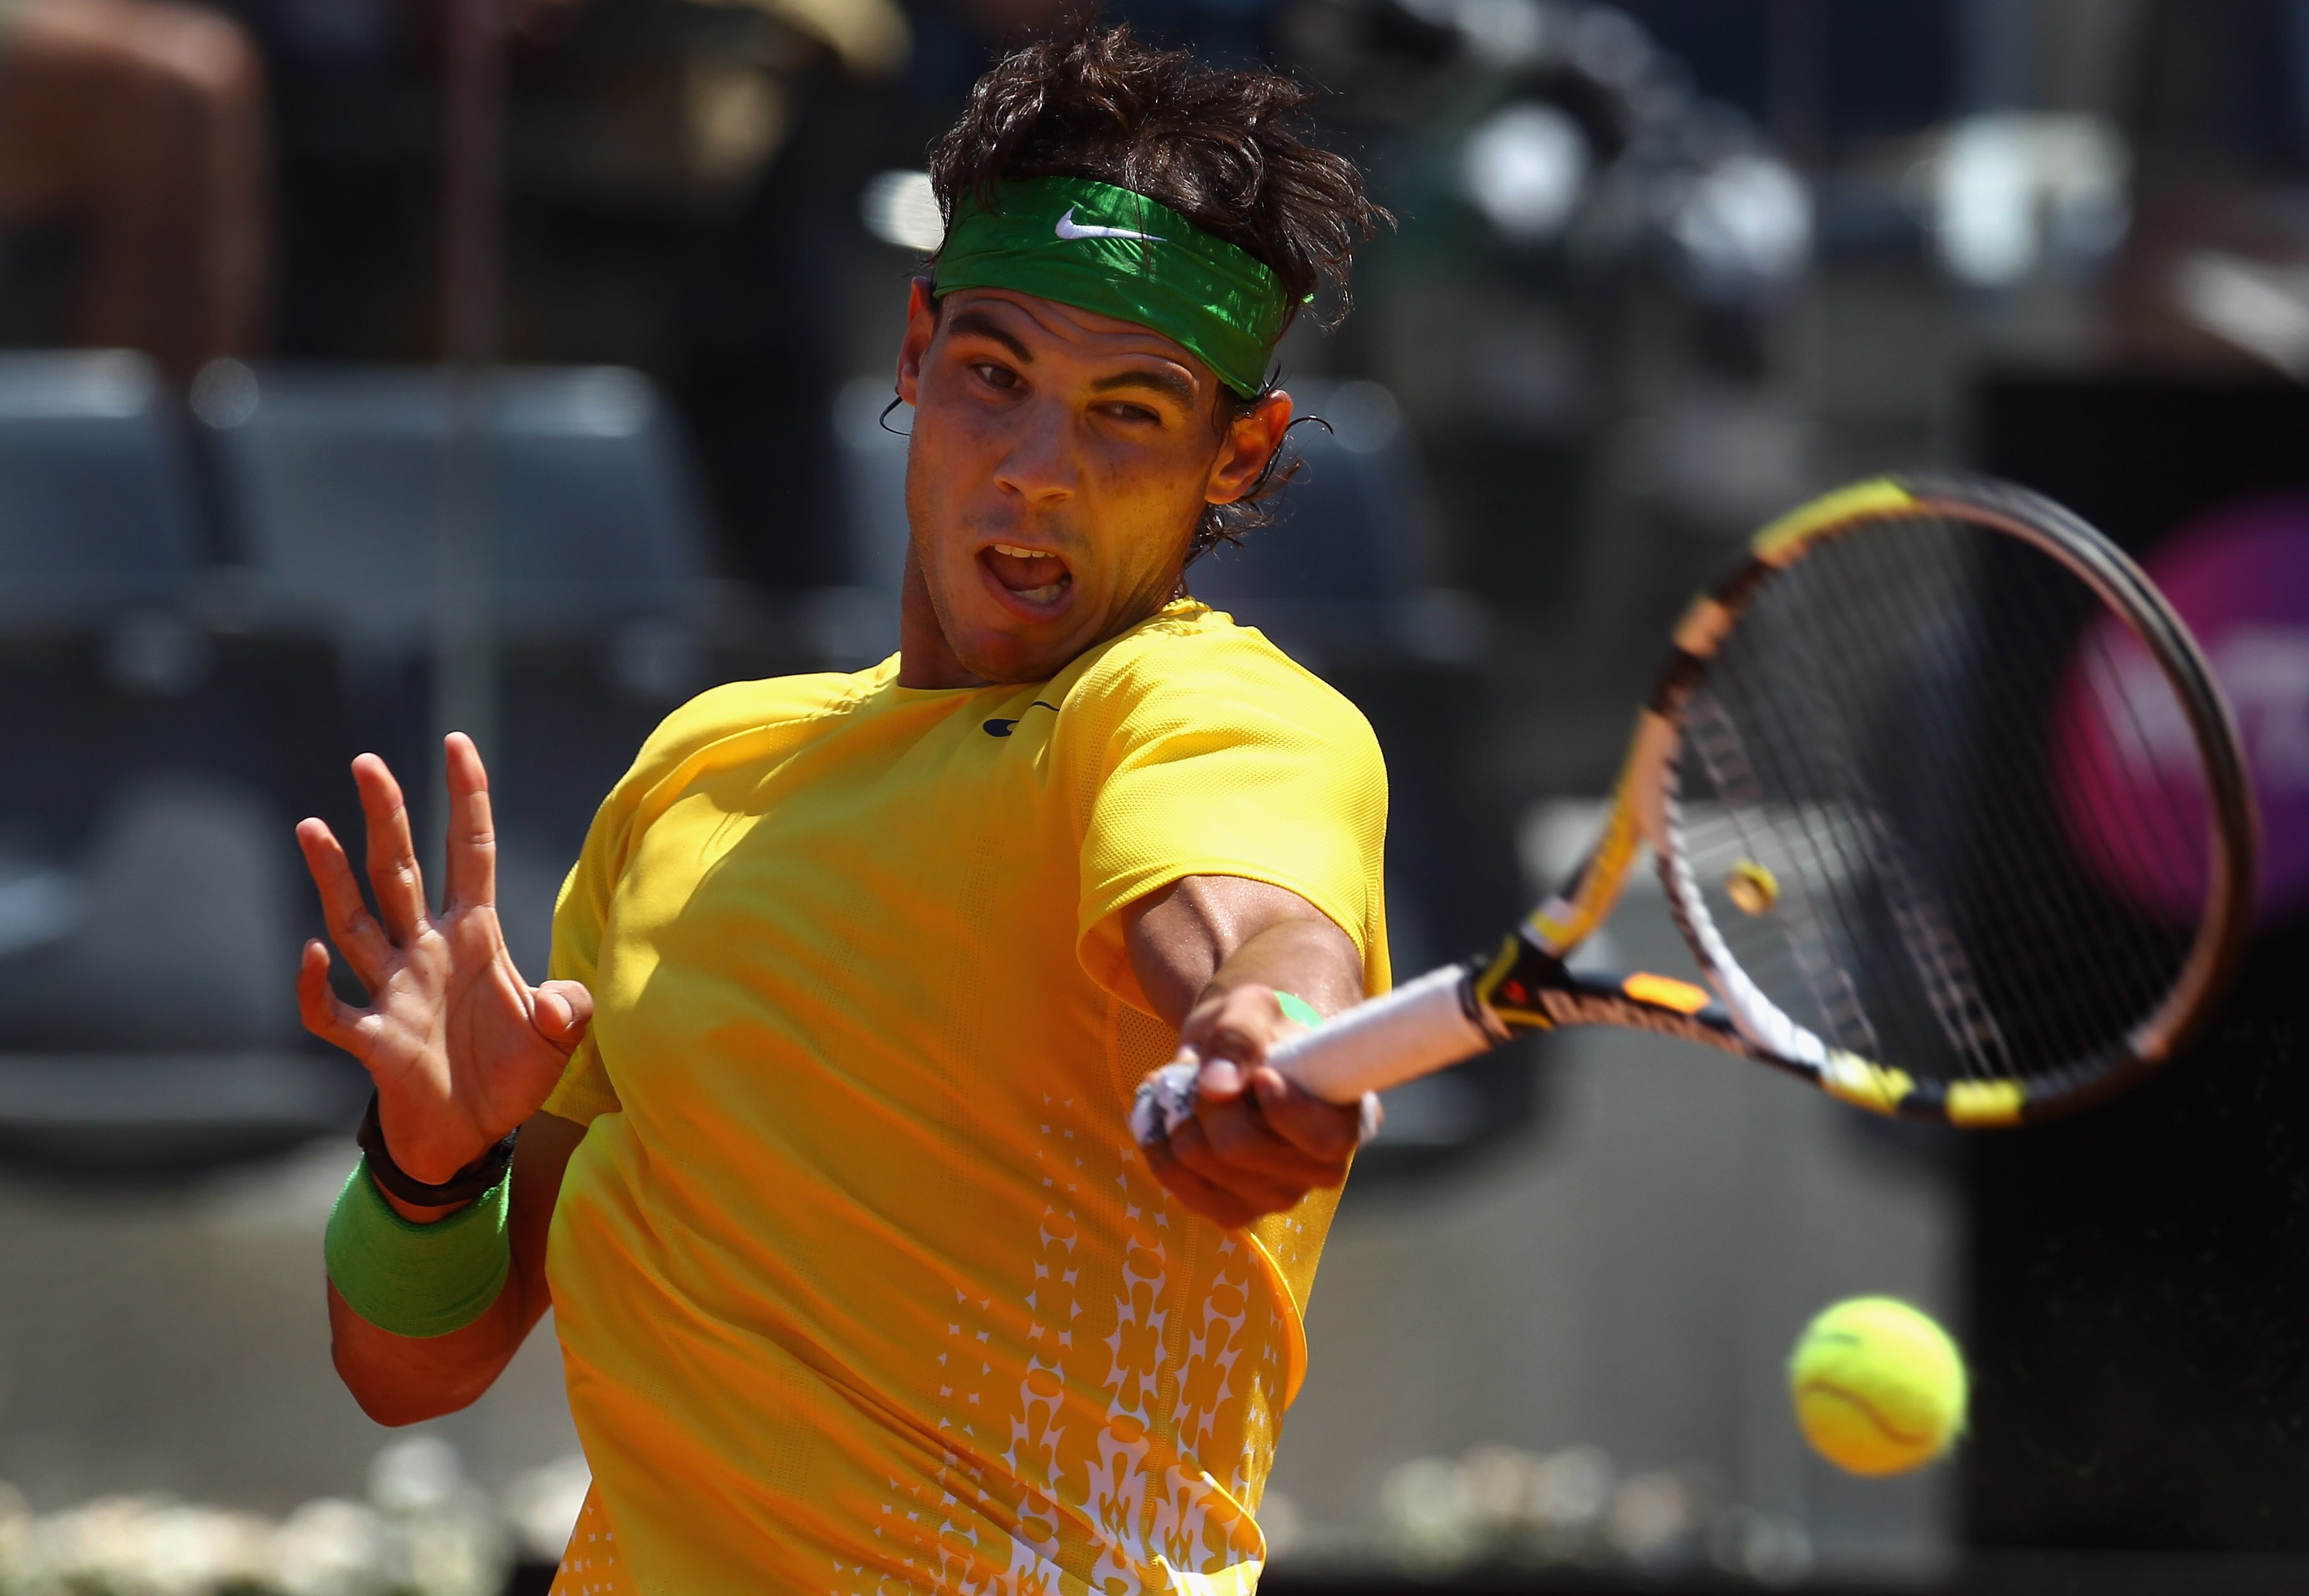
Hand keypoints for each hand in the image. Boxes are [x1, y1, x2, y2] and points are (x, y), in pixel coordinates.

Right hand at [295, 734, 591, 1185]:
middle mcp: (427, 952)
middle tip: (367, 761)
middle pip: (401, 871)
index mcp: (477, 937)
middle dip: (387, 818)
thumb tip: (563, 1004)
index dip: (467, 800)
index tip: (456, 743)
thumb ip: (568, 1012)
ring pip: (356, 922)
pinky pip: (332, 1009)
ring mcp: (394, 991)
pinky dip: (317, 985)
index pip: (471, 852)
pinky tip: (309, 954)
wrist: (471, 1138)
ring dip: (333, 878)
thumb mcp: (558, 1040)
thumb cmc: (511, 1078)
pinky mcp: (373, 1039)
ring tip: (312, 826)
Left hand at [1143, 984, 1375, 1229]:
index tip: (1260, 1076)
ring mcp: (1280, 1194)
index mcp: (1346, 1117)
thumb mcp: (1251, 1008)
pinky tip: (1166, 1127)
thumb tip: (1218, 1087)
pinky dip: (1165, 1156)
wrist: (1237, 1057)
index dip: (1284, 1112)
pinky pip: (1190, 1195)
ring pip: (1210, 1170)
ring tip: (1180, 1095)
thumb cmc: (1257, 1031)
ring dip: (1181, 1126)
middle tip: (1201, 1075)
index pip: (1325, 1140)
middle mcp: (1321, 1167)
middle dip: (1207, 1105)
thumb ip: (1239, 1035)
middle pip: (1244, 1149)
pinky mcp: (1239, 1210)